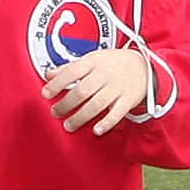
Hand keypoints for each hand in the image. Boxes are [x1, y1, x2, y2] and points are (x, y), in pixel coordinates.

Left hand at [39, 40, 157, 134]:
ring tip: (69, 125)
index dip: (57, 83)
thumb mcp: (91, 59)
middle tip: (55, 112)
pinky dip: (106, 123)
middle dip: (66, 104)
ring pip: (96, 104)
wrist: (143, 66)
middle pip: (82, 91)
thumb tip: (48, 74)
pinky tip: (96, 130)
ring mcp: (117, 87)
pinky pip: (117, 113)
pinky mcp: (128, 100)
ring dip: (80, 117)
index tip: (45, 94)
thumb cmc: (113, 63)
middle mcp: (105, 74)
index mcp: (94, 61)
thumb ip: (69, 68)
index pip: (72, 71)